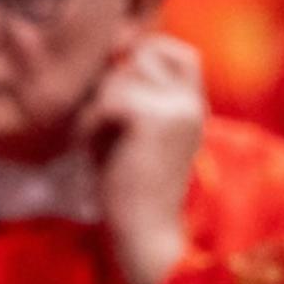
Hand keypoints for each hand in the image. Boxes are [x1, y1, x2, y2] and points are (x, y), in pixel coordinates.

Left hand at [77, 33, 206, 283]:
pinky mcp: (154, 119)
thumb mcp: (133, 134)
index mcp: (192, 106)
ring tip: (97, 140)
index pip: (178, 52)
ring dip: (97, 108)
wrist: (145, 232)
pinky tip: (90, 148)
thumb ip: (127, 95)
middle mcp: (191, 103)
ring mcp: (177, 108)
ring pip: (119, 77)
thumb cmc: (129, 188)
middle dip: (111, 88)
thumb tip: (111, 51)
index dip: (146, 56)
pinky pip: (107, 101)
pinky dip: (90, 123)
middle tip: (103, 129)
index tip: (119, 90)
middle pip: (140, 57)